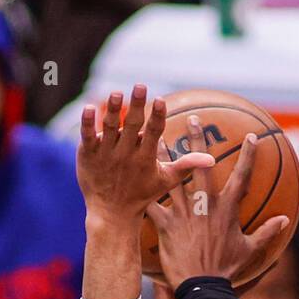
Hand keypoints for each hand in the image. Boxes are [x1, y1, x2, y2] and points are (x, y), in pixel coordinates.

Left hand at [77, 85, 214, 223]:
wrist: (112, 213)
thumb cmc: (141, 194)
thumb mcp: (166, 181)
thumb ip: (186, 165)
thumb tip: (211, 159)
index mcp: (145, 159)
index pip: (153, 134)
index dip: (156, 117)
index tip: (160, 100)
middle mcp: (126, 155)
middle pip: (132, 126)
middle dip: (136, 106)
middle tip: (140, 86)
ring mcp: (106, 154)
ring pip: (110, 128)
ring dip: (113, 110)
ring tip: (117, 94)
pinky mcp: (88, 154)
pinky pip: (87, 136)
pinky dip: (87, 123)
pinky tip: (88, 107)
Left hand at [148, 117, 288, 289]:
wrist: (202, 288)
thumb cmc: (226, 270)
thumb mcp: (249, 251)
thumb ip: (266, 232)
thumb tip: (285, 220)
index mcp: (227, 210)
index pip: (241, 177)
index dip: (248, 156)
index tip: (251, 137)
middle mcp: (205, 205)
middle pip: (200, 167)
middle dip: (197, 141)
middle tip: (192, 120)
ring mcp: (184, 213)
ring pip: (172, 178)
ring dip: (164, 157)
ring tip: (156, 138)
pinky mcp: (166, 225)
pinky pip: (153, 204)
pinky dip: (144, 192)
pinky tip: (134, 178)